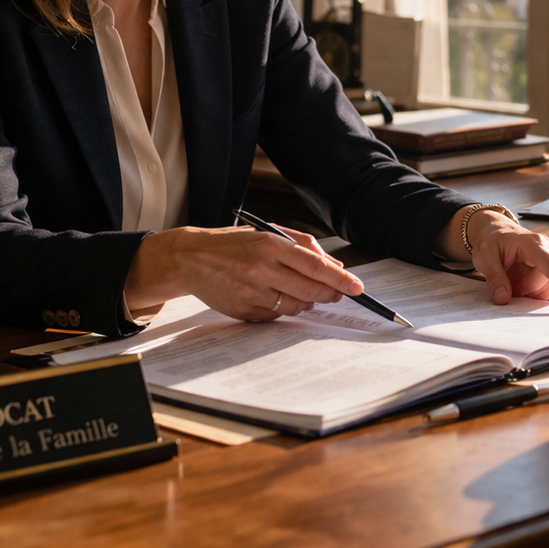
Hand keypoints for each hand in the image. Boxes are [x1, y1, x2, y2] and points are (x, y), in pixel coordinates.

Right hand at [124, 225, 362, 320]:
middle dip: (330, 293)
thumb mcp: (269, 233)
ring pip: (296, 306)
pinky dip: (283, 308)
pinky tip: (273, 295)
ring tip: (298, 289)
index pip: (315, 266)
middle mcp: (261, 269)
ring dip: (307, 301)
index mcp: (270, 246)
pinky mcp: (242, 310)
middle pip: (311, 290)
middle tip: (338, 292)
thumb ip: (304, 245)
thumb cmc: (235, 243)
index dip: (340, 279)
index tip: (357, 287)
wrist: (191, 258)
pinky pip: (276, 315)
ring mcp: (251, 292)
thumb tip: (335, 265)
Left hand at [440, 208, 548, 312]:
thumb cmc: (492, 240)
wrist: (495, 232)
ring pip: (547, 288)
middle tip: (506, 282)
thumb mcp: (485, 258)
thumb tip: (503, 299)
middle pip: (547, 283)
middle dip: (526, 290)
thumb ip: (495, 279)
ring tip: (512, 279)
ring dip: (529, 291)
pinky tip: (520, 281)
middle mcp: (548, 249)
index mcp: (533, 244)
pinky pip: (546, 288)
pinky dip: (532, 290)